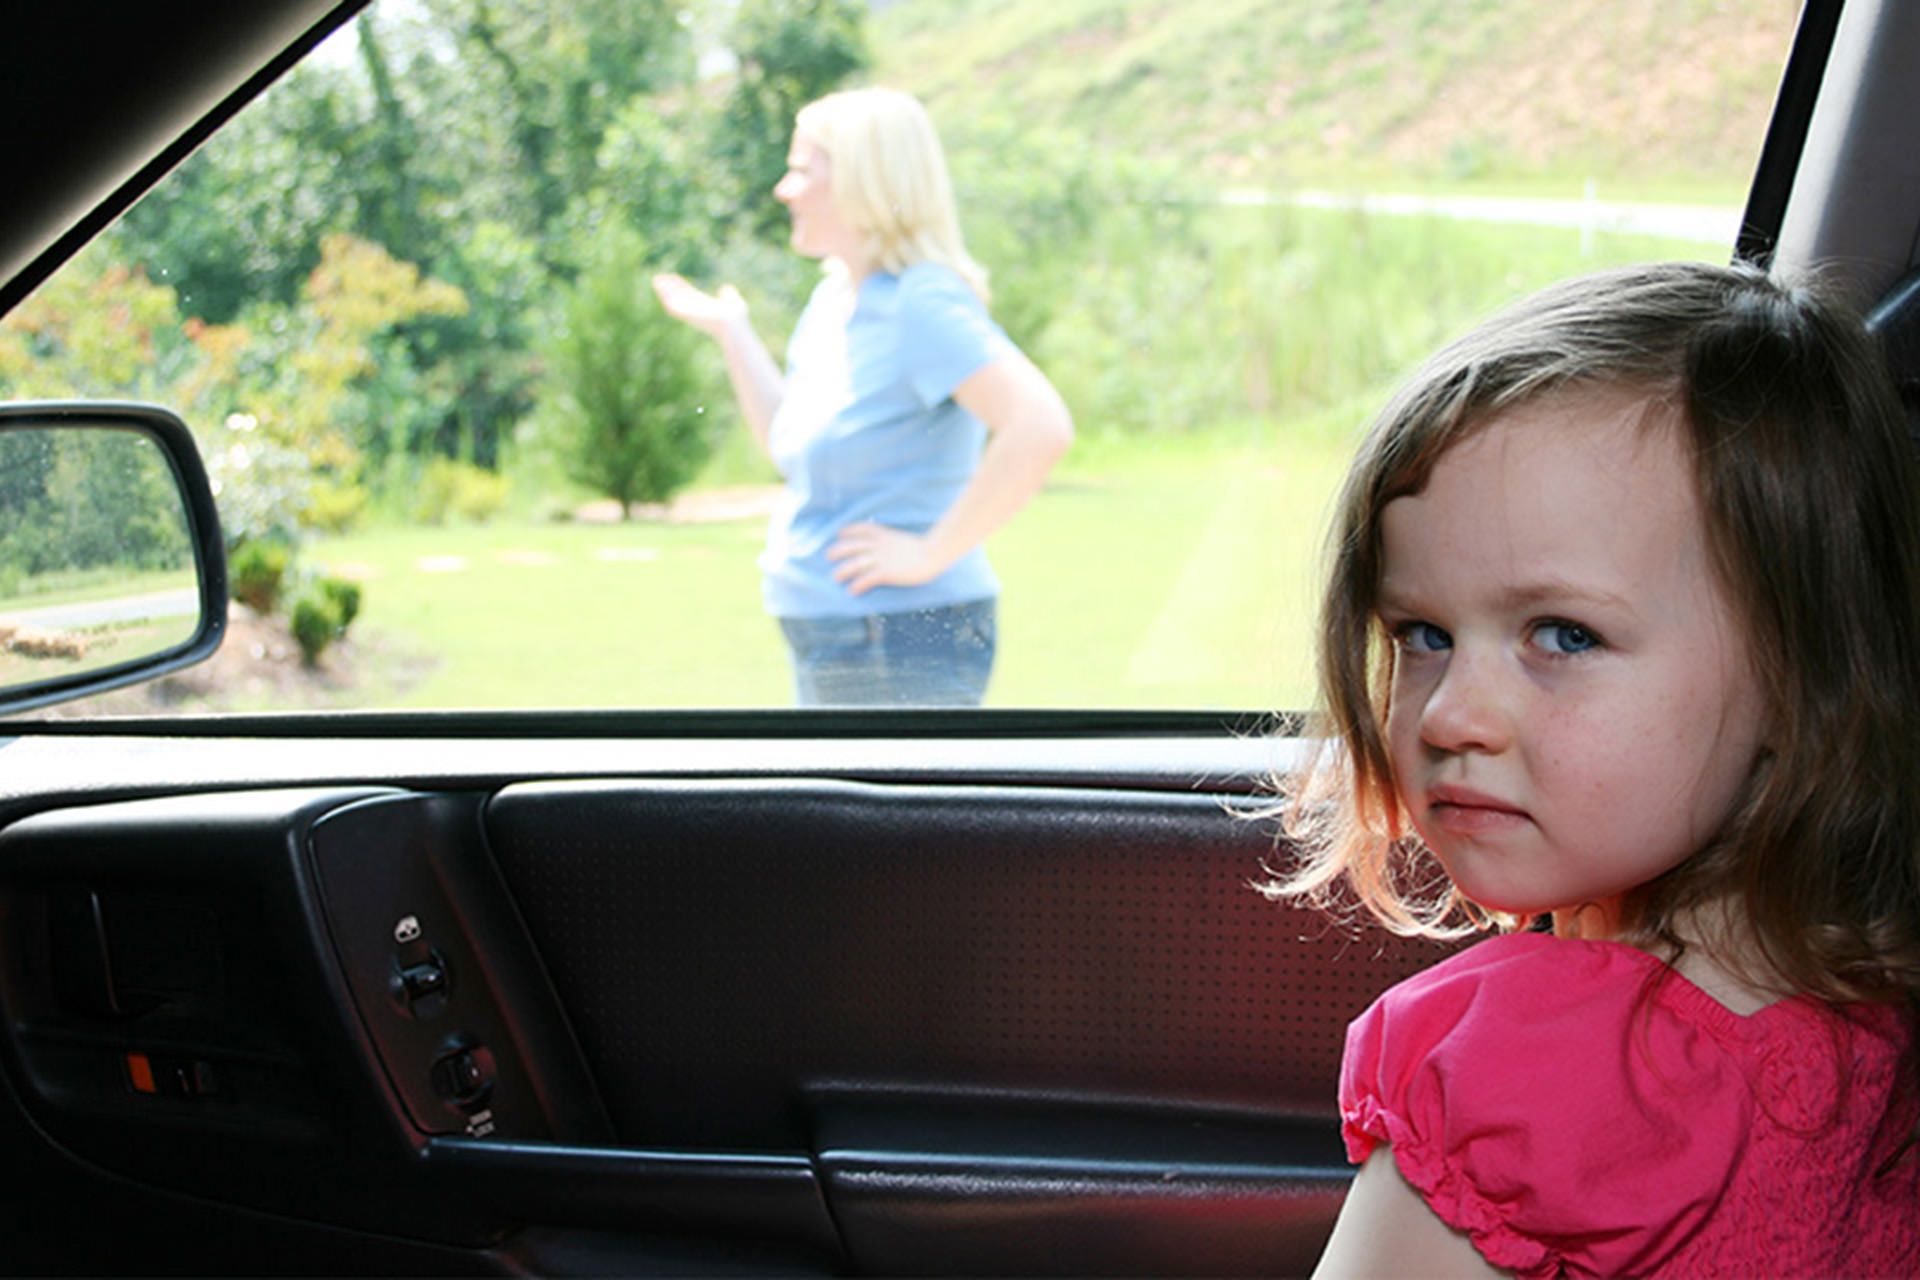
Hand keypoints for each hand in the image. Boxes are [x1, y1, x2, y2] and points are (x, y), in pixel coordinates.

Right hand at [650, 273, 747, 337]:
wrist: (733, 324)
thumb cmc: (736, 318)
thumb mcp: (733, 301)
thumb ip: (729, 294)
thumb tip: (726, 288)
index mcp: (704, 305)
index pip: (688, 293)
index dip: (680, 285)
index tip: (672, 276)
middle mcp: (695, 309)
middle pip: (678, 296)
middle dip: (668, 287)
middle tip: (658, 278)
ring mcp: (690, 312)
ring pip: (672, 300)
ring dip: (663, 291)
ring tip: (656, 280)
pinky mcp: (686, 314)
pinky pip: (671, 305)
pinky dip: (665, 296)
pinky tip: (660, 286)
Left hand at [827, 523, 942, 595]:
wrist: (935, 552)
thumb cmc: (925, 548)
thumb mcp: (903, 539)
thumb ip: (892, 541)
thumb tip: (888, 545)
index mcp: (885, 535)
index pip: (862, 529)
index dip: (848, 531)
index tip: (839, 533)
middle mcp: (880, 546)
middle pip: (853, 545)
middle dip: (839, 550)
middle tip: (828, 556)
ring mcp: (882, 559)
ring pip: (856, 563)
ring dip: (843, 570)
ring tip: (836, 577)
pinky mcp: (887, 572)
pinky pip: (868, 579)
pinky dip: (858, 585)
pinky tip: (852, 591)